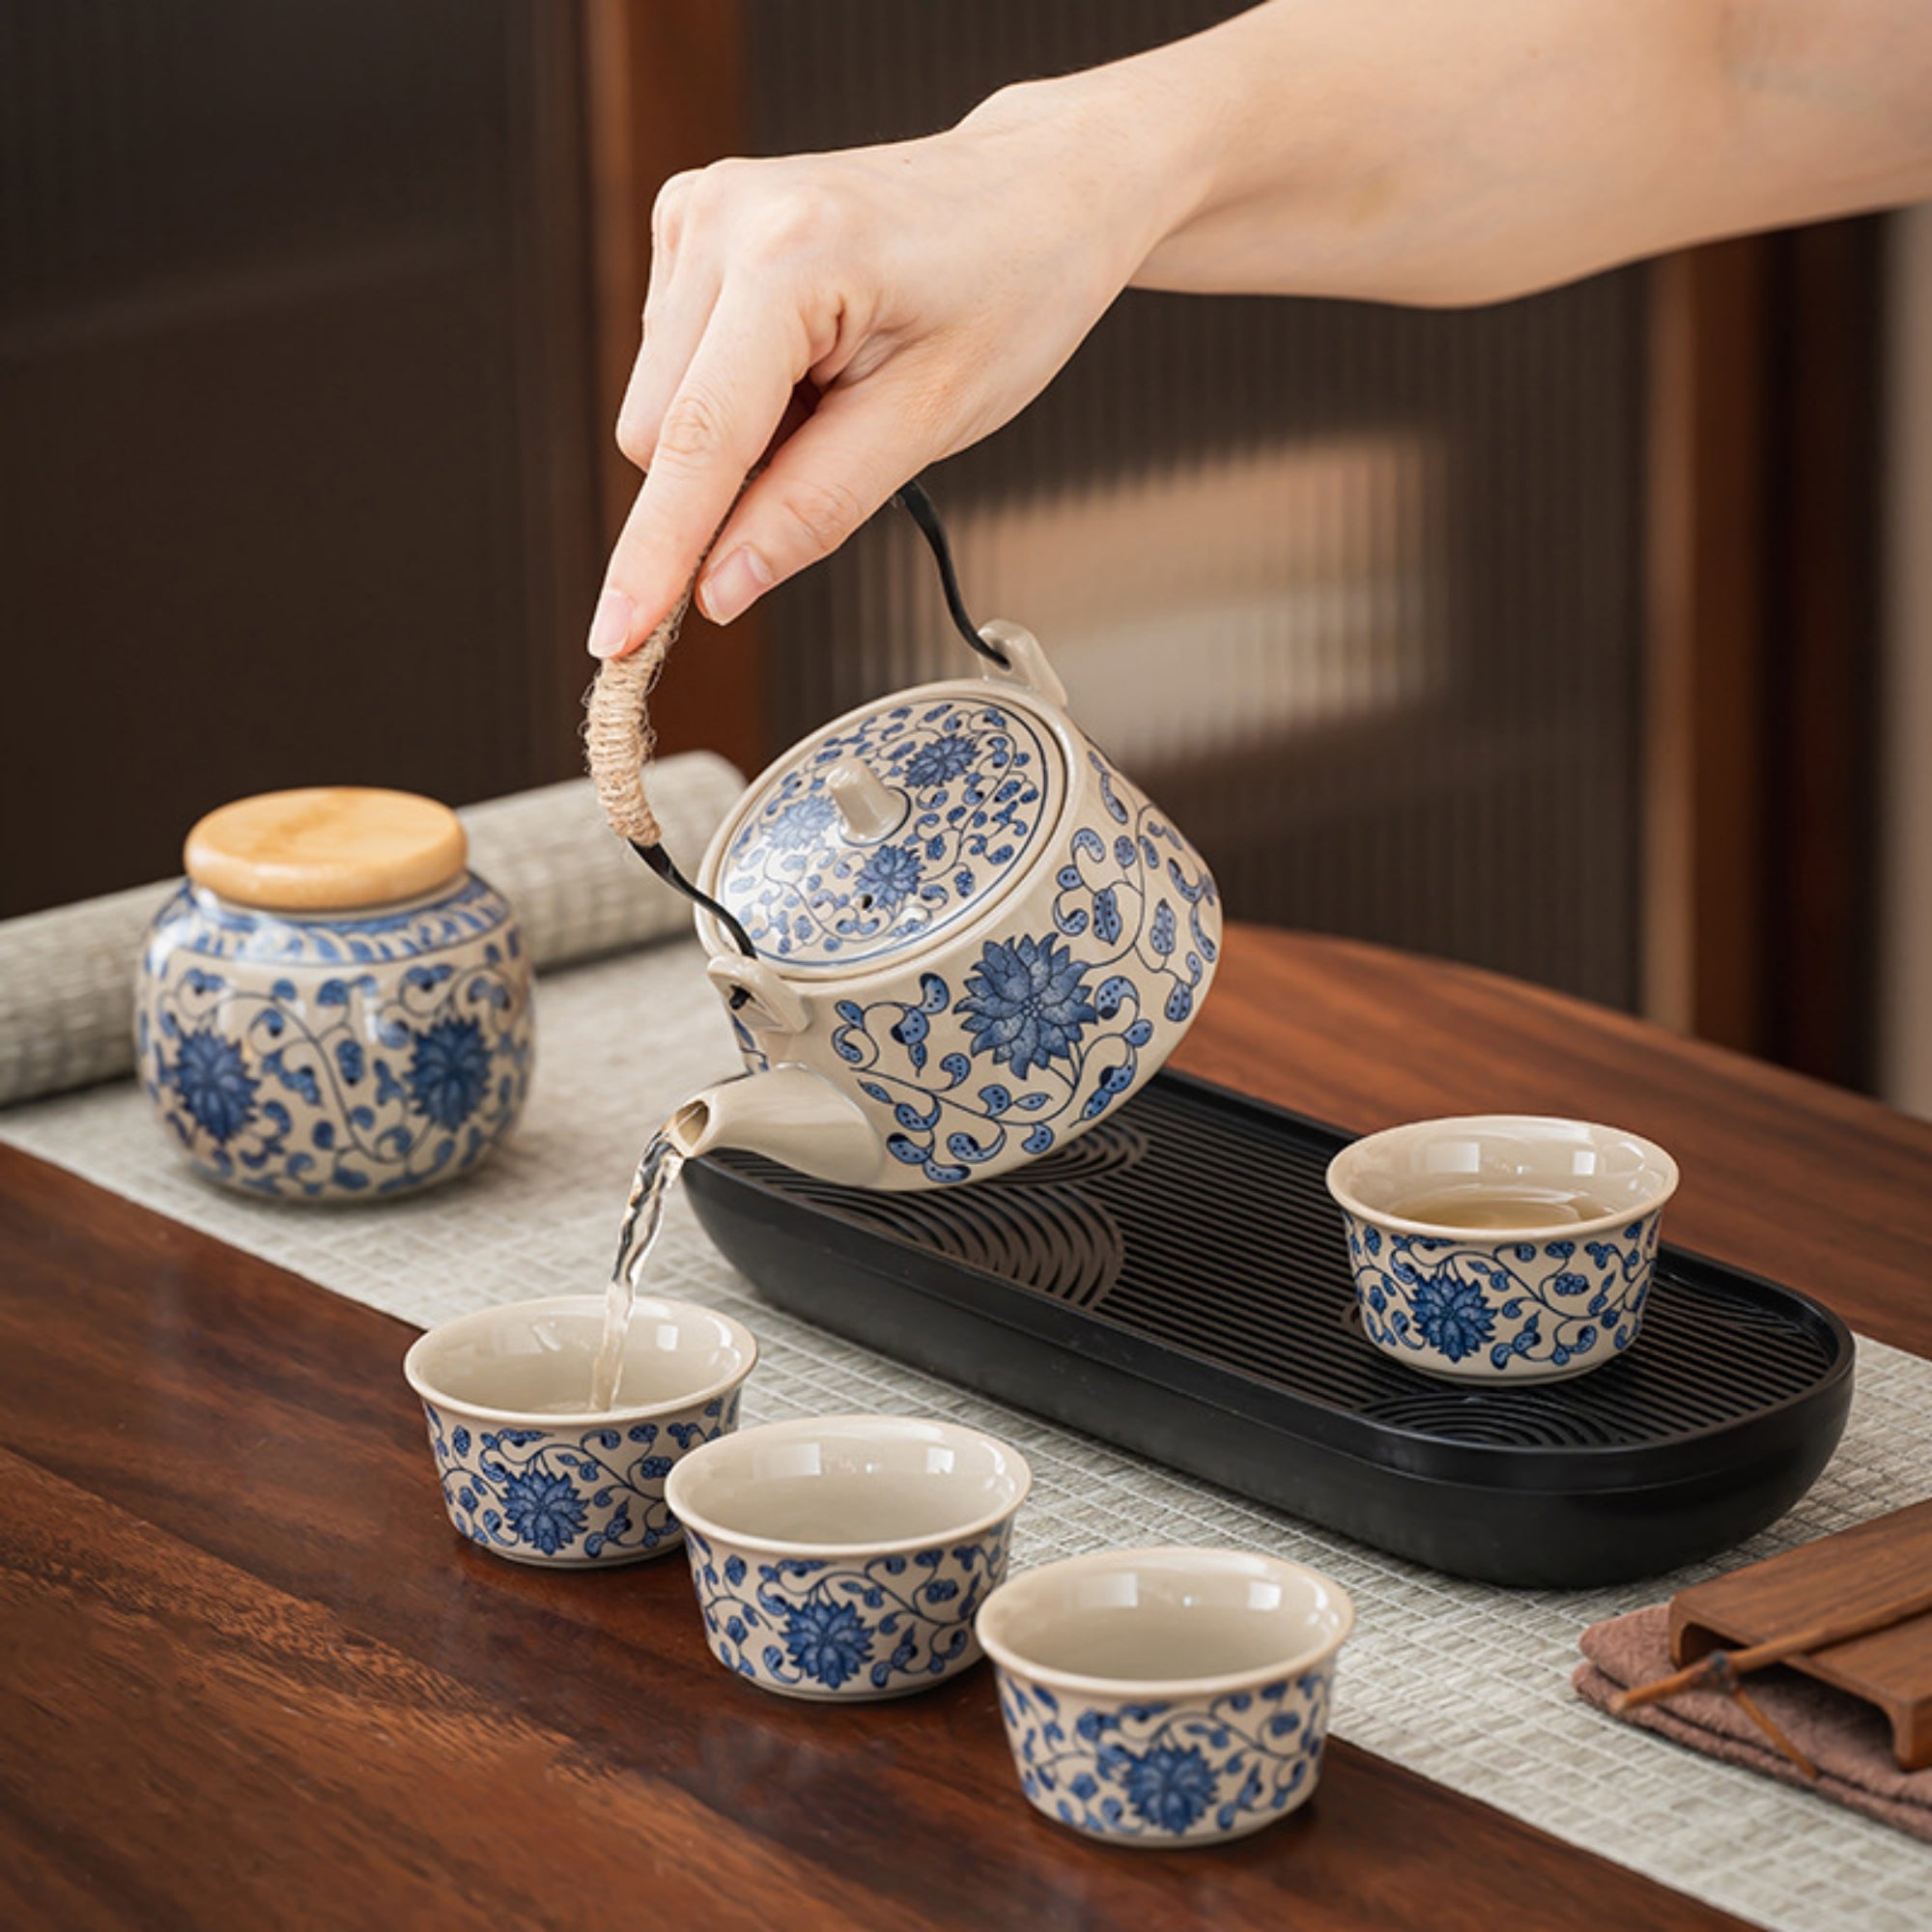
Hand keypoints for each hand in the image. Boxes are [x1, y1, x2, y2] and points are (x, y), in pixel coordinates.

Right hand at [585, 85, 1182, 656]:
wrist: (1034, 193)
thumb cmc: (1009, 291)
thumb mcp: (930, 421)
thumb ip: (814, 508)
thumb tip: (719, 588)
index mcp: (788, 256)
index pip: (695, 440)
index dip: (654, 555)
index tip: (616, 639)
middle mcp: (720, 217)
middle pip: (658, 435)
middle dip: (727, 485)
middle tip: (839, 448)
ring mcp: (696, 211)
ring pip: (660, 409)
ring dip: (738, 438)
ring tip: (838, 385)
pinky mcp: (690, 224)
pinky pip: (676, 366)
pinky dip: (737, 395)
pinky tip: (812, 359)